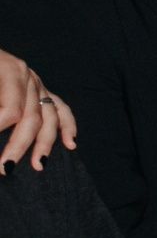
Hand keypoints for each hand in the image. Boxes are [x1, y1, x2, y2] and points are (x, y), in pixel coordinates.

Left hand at [0, 51, 74, 173]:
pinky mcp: (40, 90)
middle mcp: (28, 77)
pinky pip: (60, 109)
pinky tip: (70, 144)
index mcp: (9, 69)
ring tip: (38, 165)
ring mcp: (37, 83)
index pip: (11, 110)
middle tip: (5, 168)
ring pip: (48, 117)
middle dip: (18, 146)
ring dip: (44, 144)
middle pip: (31, 117)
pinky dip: (67, 126)